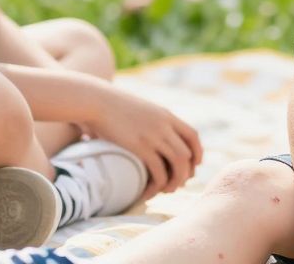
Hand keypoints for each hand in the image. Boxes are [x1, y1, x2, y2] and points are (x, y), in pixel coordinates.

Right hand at [83, 85, 202, 195]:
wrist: (96, 100)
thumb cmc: (110, 105)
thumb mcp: (137, 109)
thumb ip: (147, 120)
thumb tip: (143, 133)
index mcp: (165, 115)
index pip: (193, 135)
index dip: (198, 152)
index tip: (194, 165)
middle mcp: (164, 125)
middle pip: (188, 153)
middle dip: (187, 172)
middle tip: (179, 183)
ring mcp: (154, 136)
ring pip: (179, 164)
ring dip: (176, 182)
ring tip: (167, 191)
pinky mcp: (141, 147)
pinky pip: (159, 172)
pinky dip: (157, 186)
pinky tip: (147, 193)